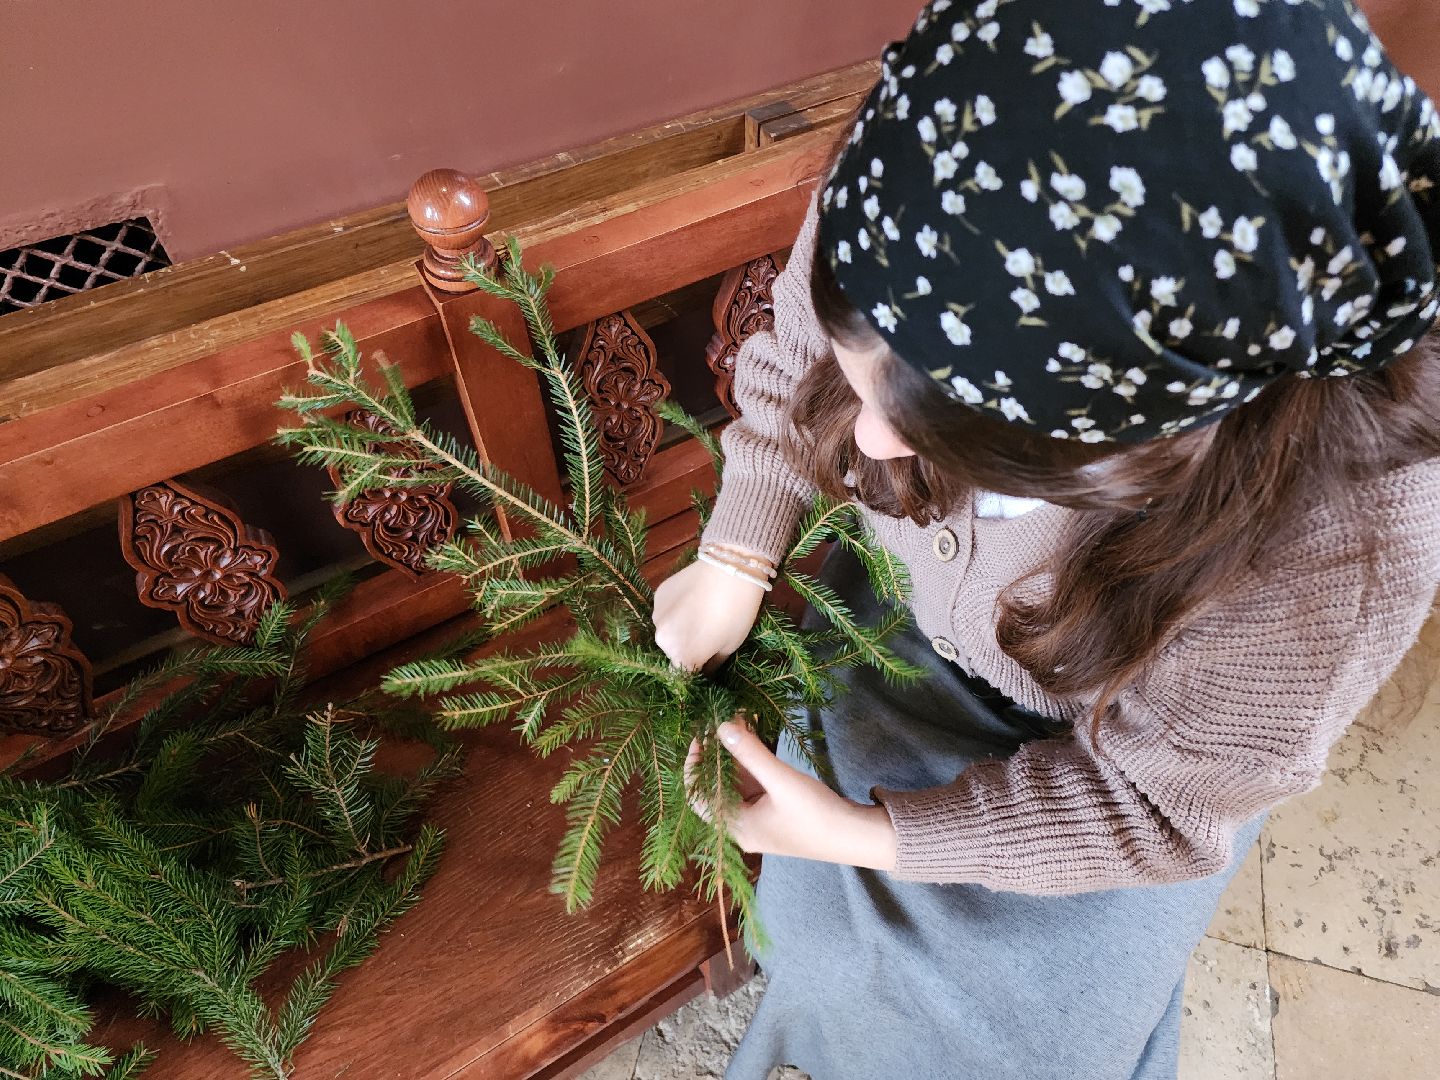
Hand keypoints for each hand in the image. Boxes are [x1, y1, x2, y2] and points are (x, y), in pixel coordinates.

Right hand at [653, 554, 767, 673]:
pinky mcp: (658, 595)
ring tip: (699, 614)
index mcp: (682, 656)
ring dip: (679, 628)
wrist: (731, 568)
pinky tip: (692, 599)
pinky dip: (676, 610)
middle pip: (673, 652)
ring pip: (667, 630)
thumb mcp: (730, 645)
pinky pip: (665, 611)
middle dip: (686, 648)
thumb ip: (712, 665)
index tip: (706, 662)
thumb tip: (704, 671)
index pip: (683, 675)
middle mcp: (662, 640)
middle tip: (706, 634)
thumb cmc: (737, 612)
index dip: (695, 670)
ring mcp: (657, 615)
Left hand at [684, 719, 896, 870]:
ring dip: (734, 754)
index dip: (694, 764)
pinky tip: (753, 736)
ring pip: (734, 782)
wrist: (854, 837)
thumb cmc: (815, 815)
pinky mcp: (772, 811)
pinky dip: (750, 761)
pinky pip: (752, 784)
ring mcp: (757, 819)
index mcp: (736, 826)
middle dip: (716, 753)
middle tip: (718, 721)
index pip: (697, 795)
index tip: (701, 734)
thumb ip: (750, 753)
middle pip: (715, 786)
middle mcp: (741, 826)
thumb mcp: (781, 780)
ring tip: (735, 720)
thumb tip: (720, 726)